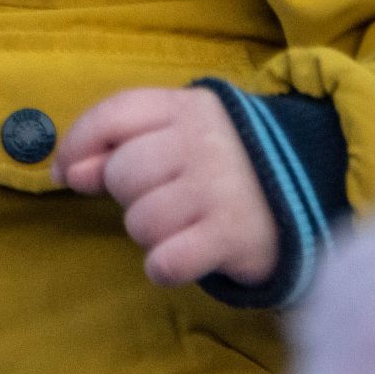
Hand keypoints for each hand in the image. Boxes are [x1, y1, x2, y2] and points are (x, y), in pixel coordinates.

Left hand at [54, 86, 276, 289]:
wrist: (308, 193)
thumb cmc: (223, 164)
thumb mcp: (180, 137)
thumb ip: (121, 145)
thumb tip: (66, 173)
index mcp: (187, 107)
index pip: (114, 114)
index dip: (78, 144)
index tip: (68, 174)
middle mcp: (203, 141)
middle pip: (122, 174)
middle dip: (129, 197)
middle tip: (162, 199)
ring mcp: (220, 187)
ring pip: (140, 222)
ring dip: (151, 235)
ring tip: (182, 227)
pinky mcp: (232, 234)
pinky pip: (166, 261)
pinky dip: (166, 267)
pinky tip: (186, 256)